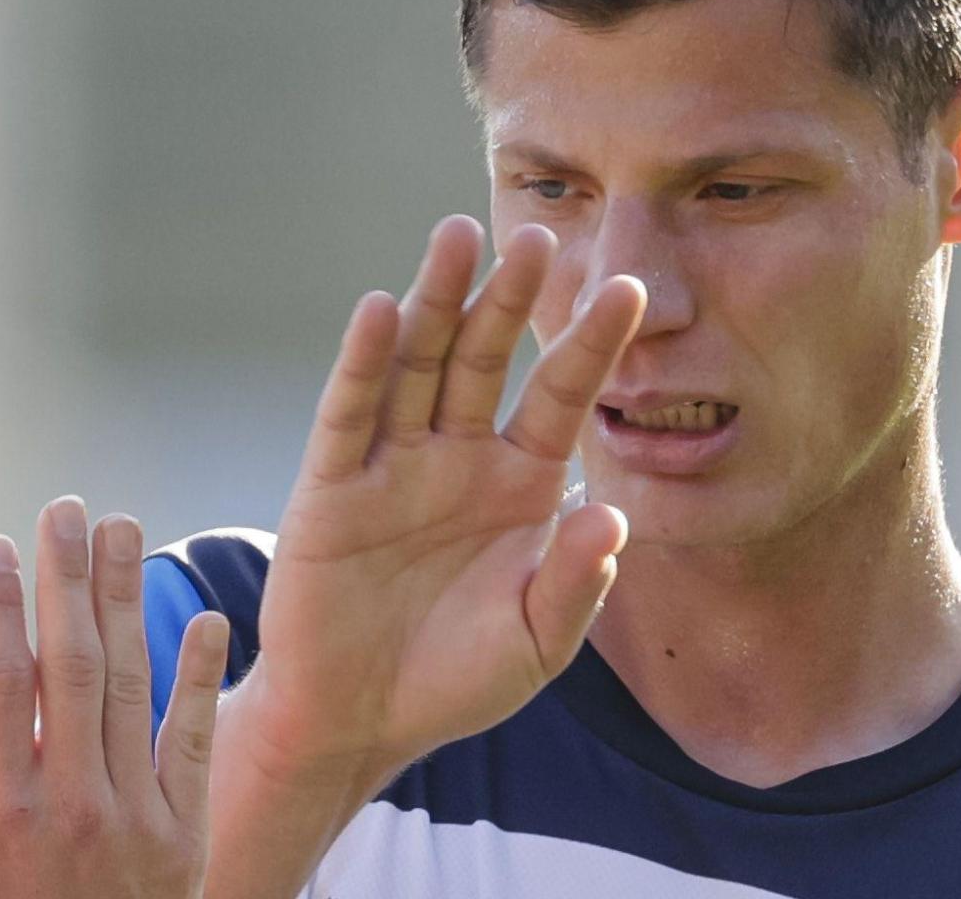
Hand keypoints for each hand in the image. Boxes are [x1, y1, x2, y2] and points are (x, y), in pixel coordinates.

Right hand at [0, 500, 229, 898]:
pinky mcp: (186, 838)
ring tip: (123, 532)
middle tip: (65, 509)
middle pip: (72, 665)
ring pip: (133, 686)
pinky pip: (197, 743)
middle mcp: (72, 804)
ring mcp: (136, 818)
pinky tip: (211, 616)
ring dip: (128, 602)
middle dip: (65, 579)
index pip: (1, 682)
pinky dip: (204, 678)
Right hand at [237, 214, 644, 784]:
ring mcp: (393, 465)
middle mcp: (458, 456)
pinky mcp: (330, 489)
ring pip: (418, 366)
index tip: (630, 288)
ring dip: (435, 301)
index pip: (561, 396)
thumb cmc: (457, 678)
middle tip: (538, 236)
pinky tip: (381, 309)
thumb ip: (575, 583)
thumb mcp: (535, 641)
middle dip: (510, 298)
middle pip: (486, 359)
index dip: (591, 344)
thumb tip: (610, 516)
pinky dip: (363, 363)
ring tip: (457, 236)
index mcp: (520, 481)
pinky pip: (350, 416)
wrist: (360, 724)